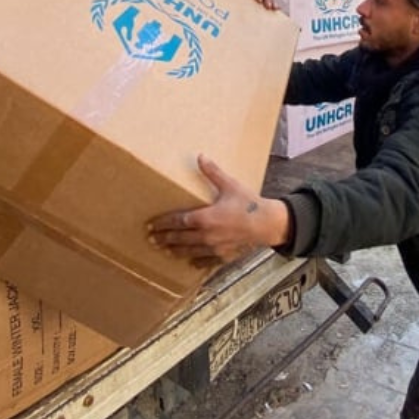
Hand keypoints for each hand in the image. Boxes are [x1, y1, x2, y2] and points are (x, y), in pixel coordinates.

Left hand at [147, 155, 289, 266]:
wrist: (267, 224)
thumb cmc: (249, 204)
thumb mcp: (230, 185)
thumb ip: (213, 172)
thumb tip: (200, 156)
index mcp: (205, 218)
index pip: (177, 221)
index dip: (162, 223)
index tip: (151, 225)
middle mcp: (206, 236)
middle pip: (179, 238)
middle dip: (164, 238)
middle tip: (151, 239)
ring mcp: (214, 248)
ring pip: (189, 251)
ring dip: (175, 251)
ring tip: (164, 251)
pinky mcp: (223, 256)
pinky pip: (206, 261)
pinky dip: (196, 261)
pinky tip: (190, 262)